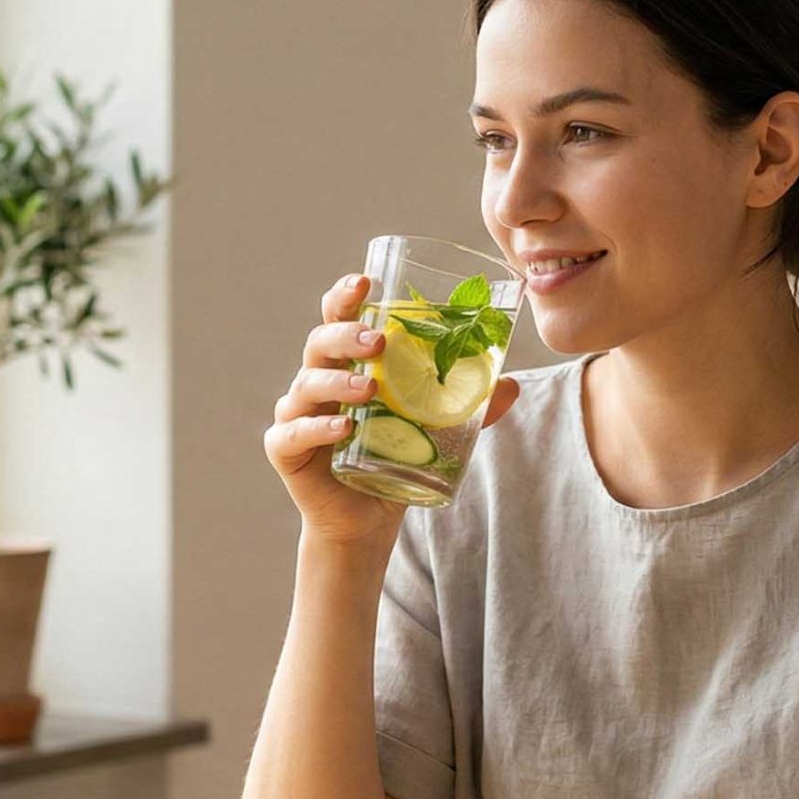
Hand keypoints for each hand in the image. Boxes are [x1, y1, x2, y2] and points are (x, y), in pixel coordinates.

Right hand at [264, 274, 519, 548]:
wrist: (367, 517)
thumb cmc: (394, 459)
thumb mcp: (435, 429)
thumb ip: (467, 407)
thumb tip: (512, 385)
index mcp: (347, 363)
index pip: (339, 318)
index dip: (345, 297)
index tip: (364, 282)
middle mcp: (318, 380)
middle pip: (320, 342)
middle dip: (347, 335)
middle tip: (380, 342)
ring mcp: (297, 413)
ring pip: (307, 383)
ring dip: (338, 380)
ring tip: (370, 387)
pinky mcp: (285, 450)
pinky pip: (292, 432)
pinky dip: (316, 427)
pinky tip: (342, 427)